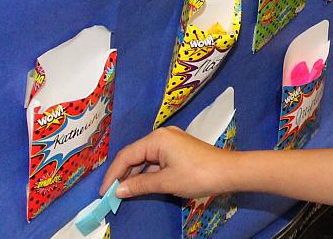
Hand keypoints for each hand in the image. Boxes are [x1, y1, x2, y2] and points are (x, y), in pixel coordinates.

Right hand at [100, 126, 234, 198]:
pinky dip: (148, 173)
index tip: (103, 193)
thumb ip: (139, 185)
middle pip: (134, 155)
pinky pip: (156, 161)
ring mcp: (172, 142)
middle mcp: (162, 136)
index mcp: (157, 139)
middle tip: (111, 195)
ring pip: (145, 159)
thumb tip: (118, 190)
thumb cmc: (197, 175)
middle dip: (122, 175)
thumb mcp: (166, 182)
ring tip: (123, 193)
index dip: (113, 175)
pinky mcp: (179, 150)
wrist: (229, 171)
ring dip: (135, 175)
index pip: (126, 156)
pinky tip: (141, 186)